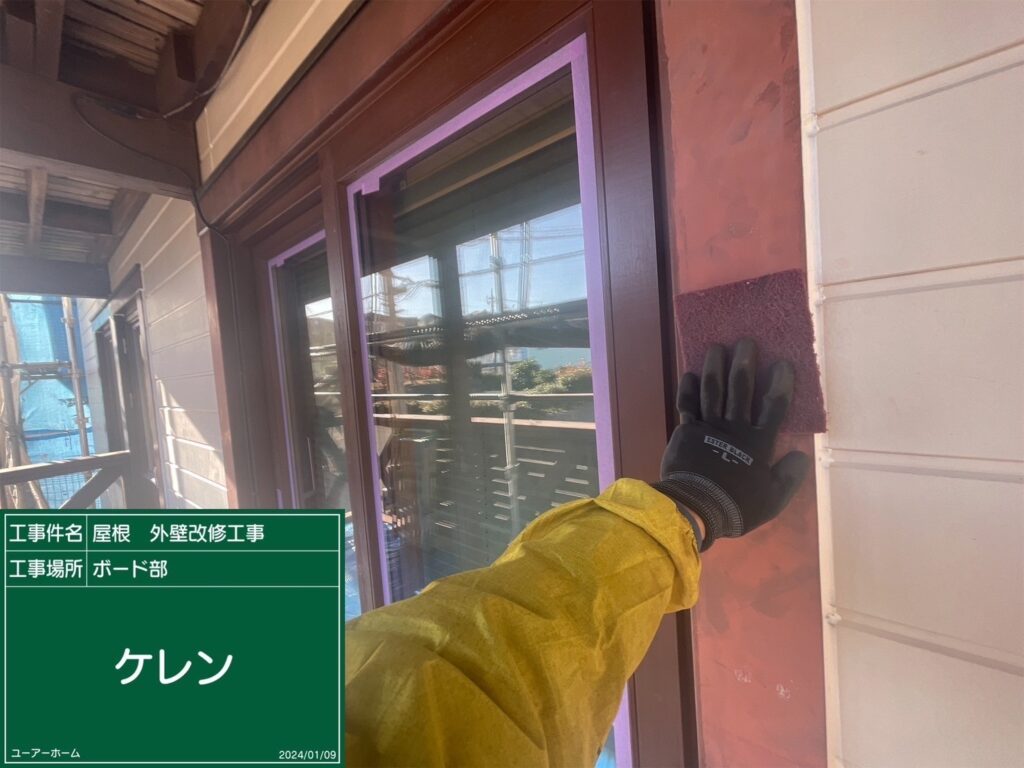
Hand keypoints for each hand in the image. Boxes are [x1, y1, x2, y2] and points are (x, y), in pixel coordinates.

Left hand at [653, 339, 809, 550]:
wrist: (696, 508)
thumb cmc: (737, 505)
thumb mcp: (773, 499)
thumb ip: (789, 476)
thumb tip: (802, 455)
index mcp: (758, 443)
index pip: (774, 407)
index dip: (780, 383)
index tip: (782, 362)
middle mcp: (735, 428)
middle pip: (741, 389)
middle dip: (744, 363)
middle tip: (746, 341)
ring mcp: (708, 427)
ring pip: (713, 390)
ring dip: (715, 367)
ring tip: (717, 348)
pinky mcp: (686, 431)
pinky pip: (687, 404)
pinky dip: (688, 389)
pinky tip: (689, 374)